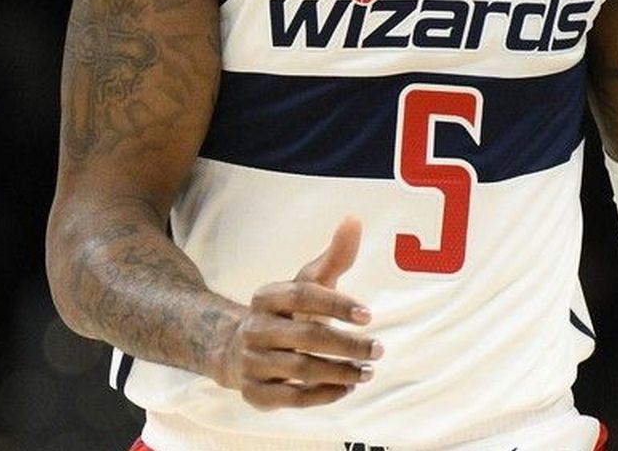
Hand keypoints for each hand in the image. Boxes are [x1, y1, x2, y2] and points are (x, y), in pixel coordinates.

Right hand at [217, 216, 383, 408]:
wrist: (238, 351)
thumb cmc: (286, 314)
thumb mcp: (306, 284)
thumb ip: (334, 257)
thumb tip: (354, 219)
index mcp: (266, 296)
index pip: (303, 295)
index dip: (337, 304)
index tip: (369, 315)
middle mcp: (255, 328)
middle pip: (306, 336)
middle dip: (348, 344)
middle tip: (378, 349)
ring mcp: (252, 362)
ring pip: (302, 369)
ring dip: (341, 372)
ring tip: (368, 371)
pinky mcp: (255, 393)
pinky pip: (293, 398)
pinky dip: (324, 395)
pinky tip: (347, 389)